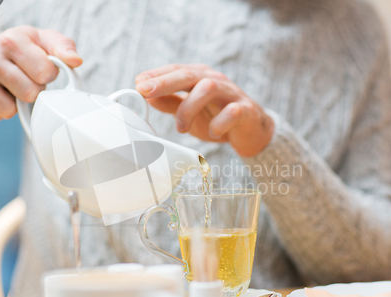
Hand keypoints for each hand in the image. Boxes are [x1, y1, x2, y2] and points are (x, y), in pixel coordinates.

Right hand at [0, 25, 82, 119]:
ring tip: (13, 86)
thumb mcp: (46, 41)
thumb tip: (75, 61)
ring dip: (17, 103)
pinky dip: (1, 109)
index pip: (45, 74)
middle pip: (29, 94)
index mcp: (11, 40)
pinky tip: (0, 93)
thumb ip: (64, 49)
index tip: (40, 69)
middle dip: (34, 90)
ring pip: (10, 110)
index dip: (48, 75)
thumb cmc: (24, 49)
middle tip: (26, 79)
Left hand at [135, 64, 273, 156]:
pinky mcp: (246, 110)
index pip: (176, 70)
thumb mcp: (189, 112)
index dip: (156, 75)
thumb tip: (146, 96)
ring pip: (209, 88)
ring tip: (181, 128)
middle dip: (165, 82)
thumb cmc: (218, 118)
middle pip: (190, 75)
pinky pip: (232, 112)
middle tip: (146, 91)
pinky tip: (214, 132)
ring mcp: (232, 94)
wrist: (252, 132)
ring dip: (189, 108)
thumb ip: (170, 103)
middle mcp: (216, 81)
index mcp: (201, 78)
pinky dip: (219, 123)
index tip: (138, 83)